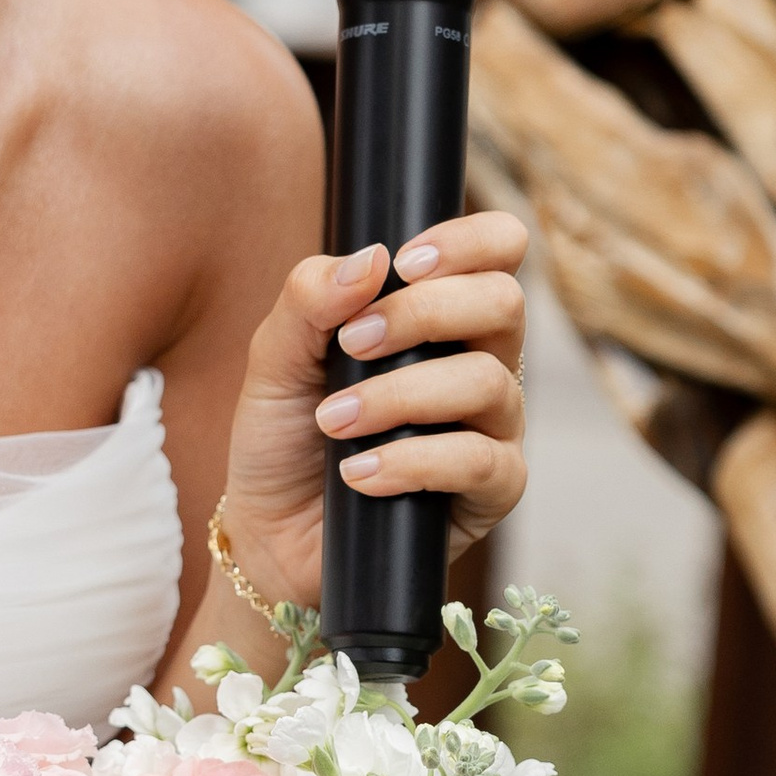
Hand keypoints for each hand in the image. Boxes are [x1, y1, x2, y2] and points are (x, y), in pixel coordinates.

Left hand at [218, 208, 528, 619]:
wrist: (272, 534)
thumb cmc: (283, 438)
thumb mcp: (273, 359)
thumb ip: (309, 299)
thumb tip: (371, 258)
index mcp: (440, 317)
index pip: (499, 250)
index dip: (468, 241)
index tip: (403, 263)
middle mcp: (479, 362)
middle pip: (504, 303)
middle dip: (423, 314)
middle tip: (352, 344)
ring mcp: (493, 427)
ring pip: (487, 383)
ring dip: (399, 396)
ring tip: (334, 423)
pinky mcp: (491, 492)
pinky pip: (480, 462)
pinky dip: (412, 463)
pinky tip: (359, 473)